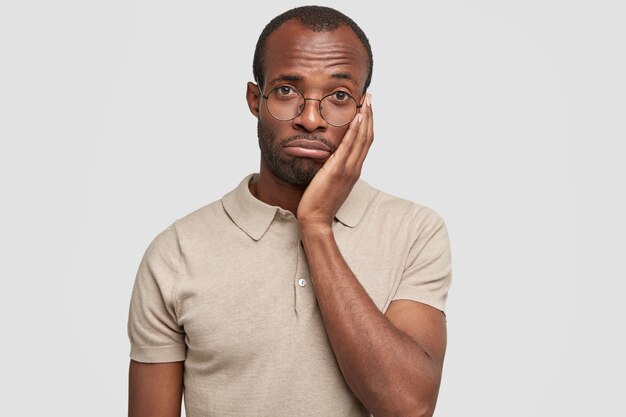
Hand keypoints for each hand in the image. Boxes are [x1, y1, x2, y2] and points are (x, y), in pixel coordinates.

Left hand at [297, 93, 373, 230]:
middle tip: (369, 97)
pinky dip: (355, 130)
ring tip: (366, 100)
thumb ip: (330, 168)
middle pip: (367, 137)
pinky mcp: (338, 170)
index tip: (366, 108)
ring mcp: (348, 169)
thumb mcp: (327, 181)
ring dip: (365, 117)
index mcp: (353, 170)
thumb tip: (326, 156)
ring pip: (362, 138)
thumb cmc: (318, 203)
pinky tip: (357, 117)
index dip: (367, 124)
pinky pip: (349, 146)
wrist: (315, 219)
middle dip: (370, 115)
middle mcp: (354, 168)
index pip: (364, 142)